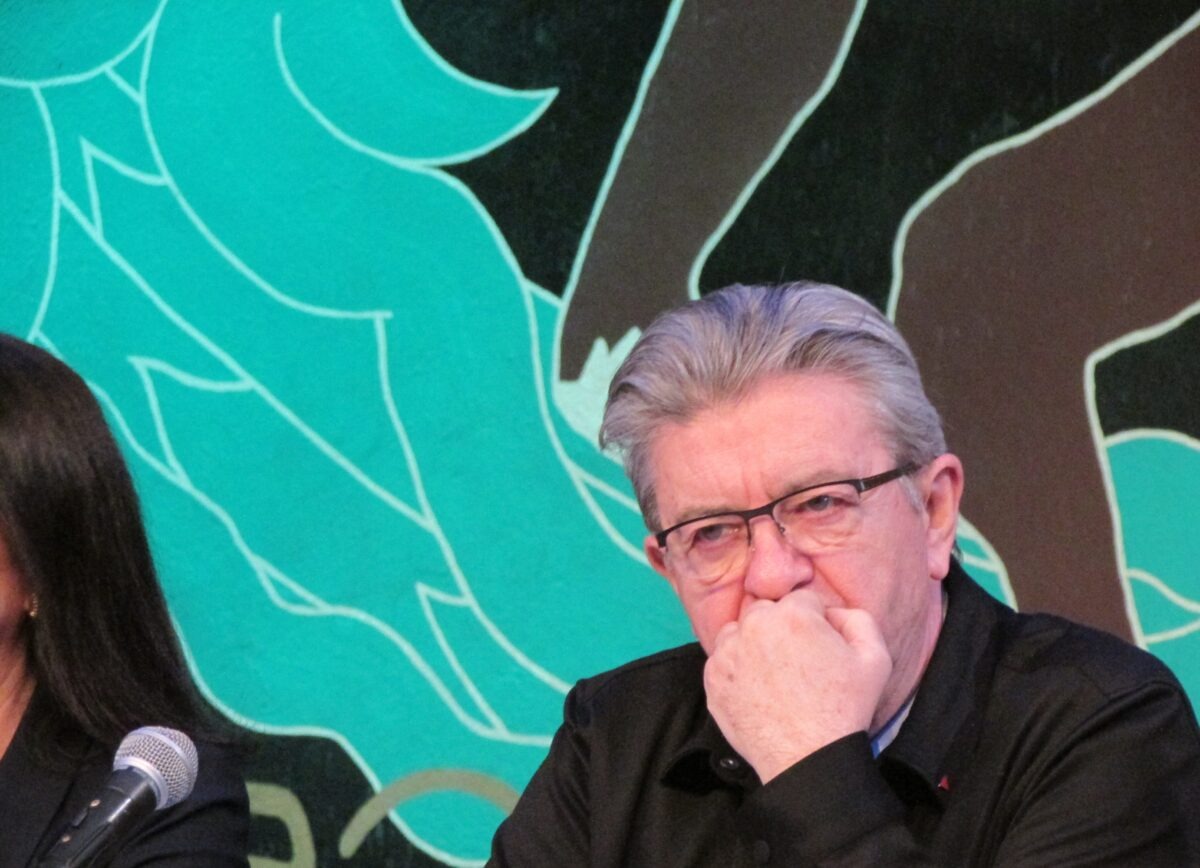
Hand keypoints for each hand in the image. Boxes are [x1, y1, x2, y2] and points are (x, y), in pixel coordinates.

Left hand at [702, 590, 891, 781]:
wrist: (808, 758)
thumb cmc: (844, 710)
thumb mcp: (875, 657)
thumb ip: (856, 618)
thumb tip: (831, 611)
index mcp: (793, 614)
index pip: (804, 600)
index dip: (817, 624)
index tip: (820, 650)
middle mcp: (755, 625)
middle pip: (769, 611)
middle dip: (783, 629)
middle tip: (798, 664)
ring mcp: (728, 652)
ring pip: (742, 633)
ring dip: (756, 645)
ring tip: (777, 678)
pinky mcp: (712, 678)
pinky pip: (724, 661)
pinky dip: (738, 670)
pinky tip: (759, 691)